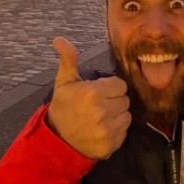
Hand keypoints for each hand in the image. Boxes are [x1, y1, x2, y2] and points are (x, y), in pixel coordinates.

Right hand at [46, 36, 130, 159]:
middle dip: (115, 100)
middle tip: (101, 104)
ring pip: (127, 116)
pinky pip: (124, 132)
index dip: (111, 87)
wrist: (55, 140)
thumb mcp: (64, 82)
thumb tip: (59, 39)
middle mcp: (103, 111)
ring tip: (103, 117)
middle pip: (125, 100)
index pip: (120, 85)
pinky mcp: (111, 144)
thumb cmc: (63, 107)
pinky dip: (117, 131)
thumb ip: (68, 60)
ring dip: (118, 115)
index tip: (100, 92)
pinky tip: (103, 129)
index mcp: (93, 93)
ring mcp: (107, 130)